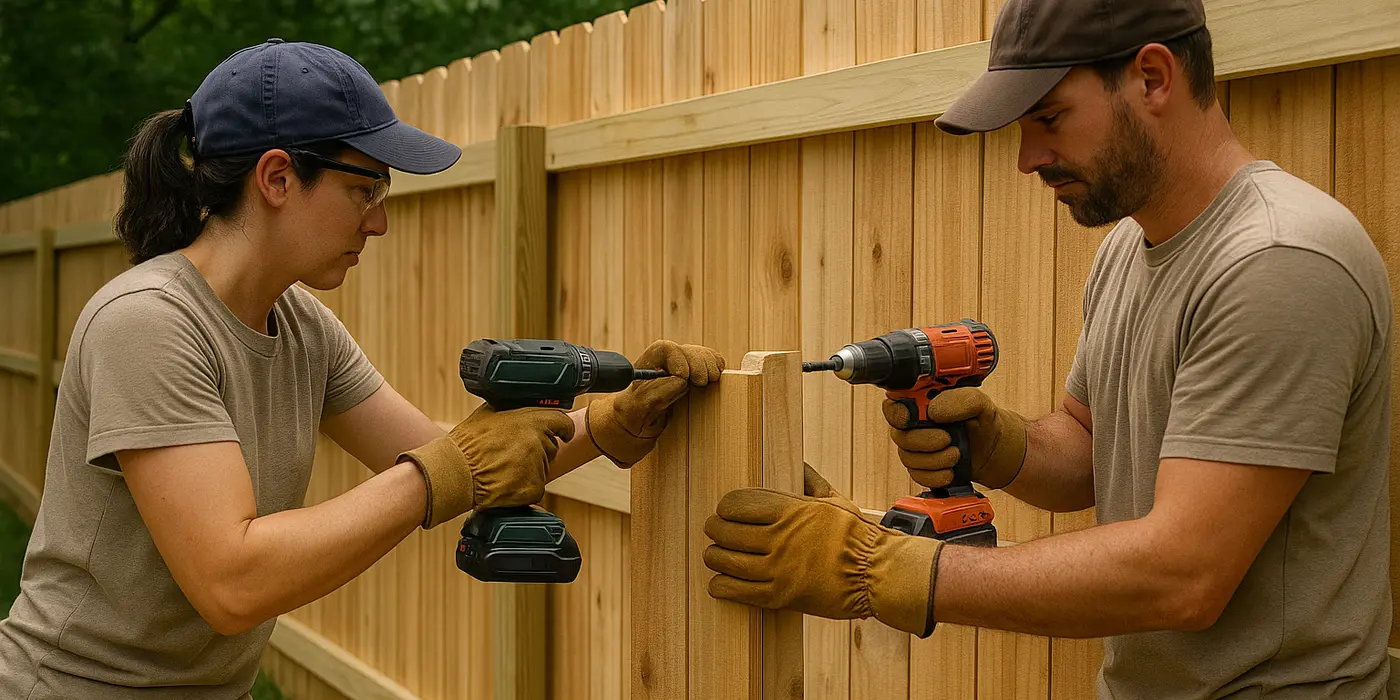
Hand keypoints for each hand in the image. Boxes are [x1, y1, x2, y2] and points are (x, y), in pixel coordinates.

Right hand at [397, 403, 574, 528]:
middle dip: (538, 450)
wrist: (453, 473)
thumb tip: (525, 406)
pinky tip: (505, 483)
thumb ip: (513, 409)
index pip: (562, 421)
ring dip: (529, 469)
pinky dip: (523, 488)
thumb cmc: (466, 444)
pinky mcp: (533, 488)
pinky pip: (535, 487)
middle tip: (513, 455)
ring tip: (503, 468)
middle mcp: (538, 442)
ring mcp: (537, 466)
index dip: (563, 428)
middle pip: (551, 447)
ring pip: (543, 468)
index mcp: (531, 421)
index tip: (563, 433)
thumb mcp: (489, 413)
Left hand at [586, 340, 723, 465]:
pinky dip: (716, 366)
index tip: (685, 377)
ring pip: (700, 353)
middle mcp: (663, 362)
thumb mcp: (638, 409)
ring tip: (707, 381)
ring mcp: (679, 364)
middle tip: (701, 382)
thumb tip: (679, 380)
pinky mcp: (693, 370)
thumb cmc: (634, 416)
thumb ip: (655, 394)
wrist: (638, 422)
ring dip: (709, 366)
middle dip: (698, 364)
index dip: (679, 360)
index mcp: (646, 366)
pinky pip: (710, 359)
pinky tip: (713, 377)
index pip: (665, 349)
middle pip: (687, 349)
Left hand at [701, 463, 940, 637]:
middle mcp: (781, 539)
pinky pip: (737, 591)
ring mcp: (779, 569)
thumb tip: (799, 466)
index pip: (739, 504)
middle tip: (715, 532)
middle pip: (727, 532)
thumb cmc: (859, 535)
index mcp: (791, 510)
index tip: (725, 511)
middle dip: (715, 531)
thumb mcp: (836, 500)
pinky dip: (722, 586)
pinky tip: (719, 582)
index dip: (726, 507)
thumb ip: (812, 483)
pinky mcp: (780, 596)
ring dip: (715, 557)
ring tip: (715, 556)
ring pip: (727, 561)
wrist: (878, 573)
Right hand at [883, 387, 1027, 490]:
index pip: (894, 405)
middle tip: (947, 439)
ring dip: (934, 460)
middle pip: (899, 435)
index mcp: (921, 403)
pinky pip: (917, 475)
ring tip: (956, 454)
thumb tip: (934, 411)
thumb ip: (959, 399)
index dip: (897, 413)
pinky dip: (935, 476)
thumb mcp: (978, 402)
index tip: (913, 419)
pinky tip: (950, 470)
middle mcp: (914, 425)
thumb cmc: (983, 420)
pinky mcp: (922, 468)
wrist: (994, 449)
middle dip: (923, 441)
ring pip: (908, 458)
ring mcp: (916, 448)